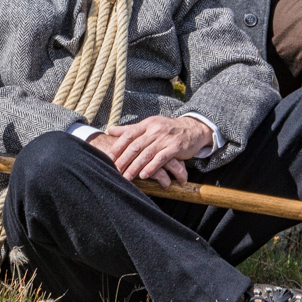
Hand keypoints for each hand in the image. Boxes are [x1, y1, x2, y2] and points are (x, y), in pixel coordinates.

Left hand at [88, 115, 214, 185]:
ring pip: (147, 153)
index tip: (108, 157)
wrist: (192, 128)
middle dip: (124, 159)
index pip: (128, 134)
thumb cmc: (167, 128)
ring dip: (135, 166)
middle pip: (135, 145)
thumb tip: (111, 130)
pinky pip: (161, 158)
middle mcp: (155, 130)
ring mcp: (165, 138)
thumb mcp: (149, 125)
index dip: (117, 146)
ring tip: (127, 177)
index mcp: (147, 124)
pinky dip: (152, 167)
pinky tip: (144, 175)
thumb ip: (130, 129)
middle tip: (115, 170)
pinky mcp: (175, 148)